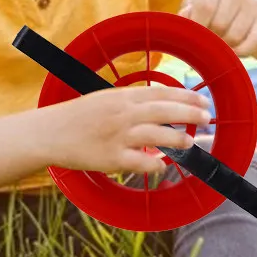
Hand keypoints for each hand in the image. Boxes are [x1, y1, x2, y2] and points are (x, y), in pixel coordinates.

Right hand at [49, 83, 212, 175]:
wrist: (49, 133)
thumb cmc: (76, 117)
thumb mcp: (104, 99)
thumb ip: (130, 103)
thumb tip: (158, 108)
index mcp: (122, 97)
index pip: (161, 93)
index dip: (186, 96)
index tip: (202, 100)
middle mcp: (123, 114)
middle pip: (165, 111)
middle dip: (191, 113)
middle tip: (208, 117)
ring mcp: (118, 136)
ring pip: (158, 136)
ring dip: (178, 139)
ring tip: (190, 142)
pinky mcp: (112, 158)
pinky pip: (141, 162)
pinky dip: (155, 164)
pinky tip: (161, 164)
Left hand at [179, 0, 256, 58]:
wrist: (240, 2)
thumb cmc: (208, 6)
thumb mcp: (194, 4)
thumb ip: (187, 13)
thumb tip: (185, 20)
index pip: (205, 7)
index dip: (196, 27)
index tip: (191, 39)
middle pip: (219, 25)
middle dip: (209, 39)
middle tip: (205, 42)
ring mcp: (253, 4)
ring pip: (235, 37)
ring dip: (223, 47)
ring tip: (217, 44)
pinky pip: (254, 43)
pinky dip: (241, 53)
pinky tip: (232, 52)